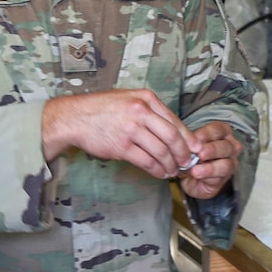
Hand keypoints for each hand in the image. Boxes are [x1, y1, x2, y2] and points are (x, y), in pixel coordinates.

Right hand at [43, 89, 196, 178]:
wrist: (75, 118)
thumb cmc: (102, 109)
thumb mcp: (129, 99)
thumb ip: (150, 111)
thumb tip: (173, 130)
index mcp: (146, 98)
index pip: (175, 121)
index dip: (188, 139)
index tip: (196, 149)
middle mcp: (141, 111)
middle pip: (172, 137)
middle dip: (184, 154)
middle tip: (187, 164)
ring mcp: (131, 129)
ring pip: (161, 151)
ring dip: (170, 165)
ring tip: (173, 171)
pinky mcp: (122, 146)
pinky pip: (147, 161)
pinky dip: (157, 170)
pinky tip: (160, 173)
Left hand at [179, 120, 243, 199]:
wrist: (188, 176)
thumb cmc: (191, 156)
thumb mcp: (188, 145)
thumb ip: (191, 142)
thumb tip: (189, 143)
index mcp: (223, 132)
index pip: (218, 129)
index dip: (206, 134)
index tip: (194, 139)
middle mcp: (230, 146)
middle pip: (226, 146)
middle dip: (212, 150)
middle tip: (199, 154)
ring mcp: (231, 163)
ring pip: (226, 164)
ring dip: (210, 168)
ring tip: (195, 170)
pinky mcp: (225, 179)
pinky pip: (220, 178)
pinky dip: (207, 177)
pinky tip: (197, 176)